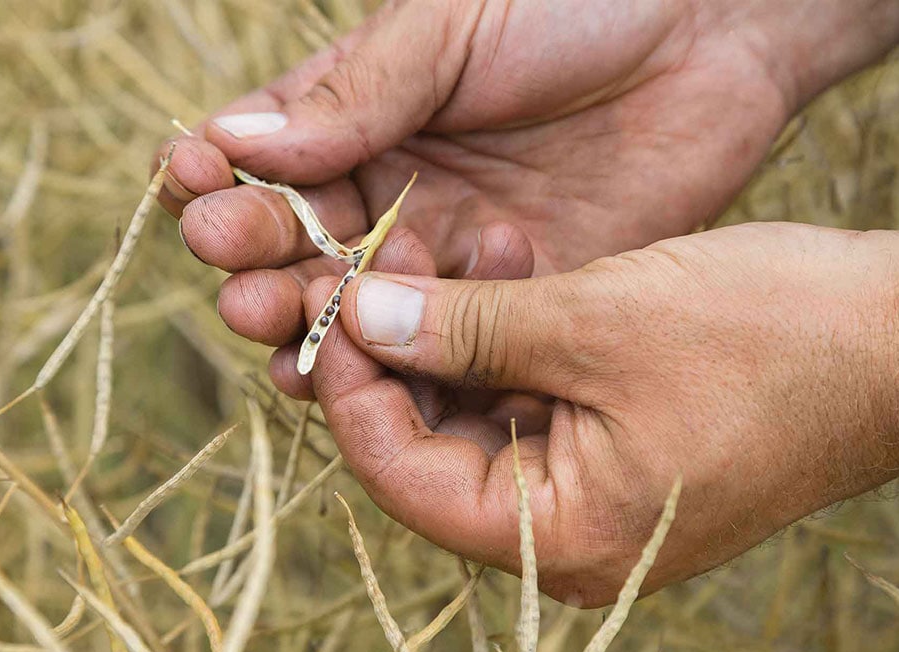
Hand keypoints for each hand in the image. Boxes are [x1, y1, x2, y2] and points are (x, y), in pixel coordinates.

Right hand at [159, 0, 898, 374]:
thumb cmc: (574, 3)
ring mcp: (451, 247)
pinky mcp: (512, 294)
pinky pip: (442, 340)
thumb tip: (230, 145)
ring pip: (359, 302)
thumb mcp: (448, 28)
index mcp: (362, 115)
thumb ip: (354, 97)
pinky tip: (354, 368)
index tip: (189, 184)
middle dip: (257, 265)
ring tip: (277, 329)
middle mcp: (395, 189)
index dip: (216, 178)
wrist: (710, 35)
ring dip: (308, 323)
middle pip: (299, 246)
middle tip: (238, 282)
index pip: (264, 160)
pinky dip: (395, 359)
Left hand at [303, 222, 898, 606]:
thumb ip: (466, 329)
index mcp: (561, 538)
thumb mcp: (596, 320)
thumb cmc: (773, 338)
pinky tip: (504, 273)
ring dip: (455, 337)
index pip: (404, 478)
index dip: (354, 391)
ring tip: (444, 253)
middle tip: (376, 267)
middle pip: (433, 450)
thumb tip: (363, 317)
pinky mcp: (618, 452)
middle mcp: (569, 537)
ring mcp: (596, 495)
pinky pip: (531, 403)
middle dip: (401, 354)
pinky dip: (507, 343)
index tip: (331, 310)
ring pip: (479, 419)